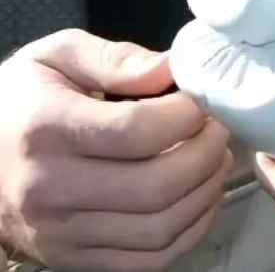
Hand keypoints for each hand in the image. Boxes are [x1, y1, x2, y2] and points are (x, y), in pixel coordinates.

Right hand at [0, 29, 231, 270]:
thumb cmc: (22, 99)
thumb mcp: (57, 56)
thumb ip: (116, 58)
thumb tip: (172, 69)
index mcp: (47, 130)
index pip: (137, 132)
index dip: (188, 115)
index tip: (205, 99)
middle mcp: (51, 190)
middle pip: (155, 186)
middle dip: (206, 154)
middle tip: (220, 127)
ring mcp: (60, 234)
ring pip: (157, 231)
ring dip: (205, 194)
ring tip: (216, 158)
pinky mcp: (72, 261)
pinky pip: (146, 263)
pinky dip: (187, 233)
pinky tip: (199, 197)